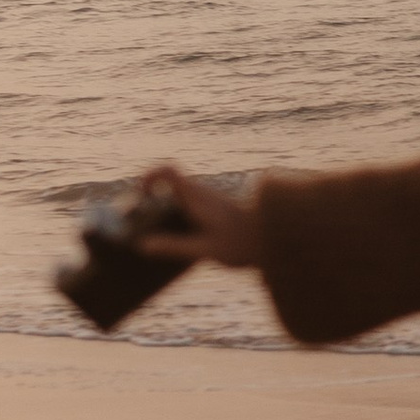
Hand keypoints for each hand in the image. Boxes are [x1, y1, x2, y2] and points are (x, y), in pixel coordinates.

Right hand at [138, 164, 265, 269]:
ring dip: (165, 209)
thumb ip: (174, 246)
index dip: (150, 177)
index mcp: (197, 196)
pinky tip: (178, 241)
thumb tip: (143, 245)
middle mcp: (203, 194)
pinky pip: (190, 206)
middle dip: (152, 199)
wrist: (278, 239)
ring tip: (157, 235)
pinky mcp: (217, 211)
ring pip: (180, 196)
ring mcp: (211, 201)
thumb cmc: (244, 243)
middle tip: (142, 221)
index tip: (141, 196)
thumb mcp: (206, 249)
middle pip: (170, 185)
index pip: (169, 171)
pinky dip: (179, 216)